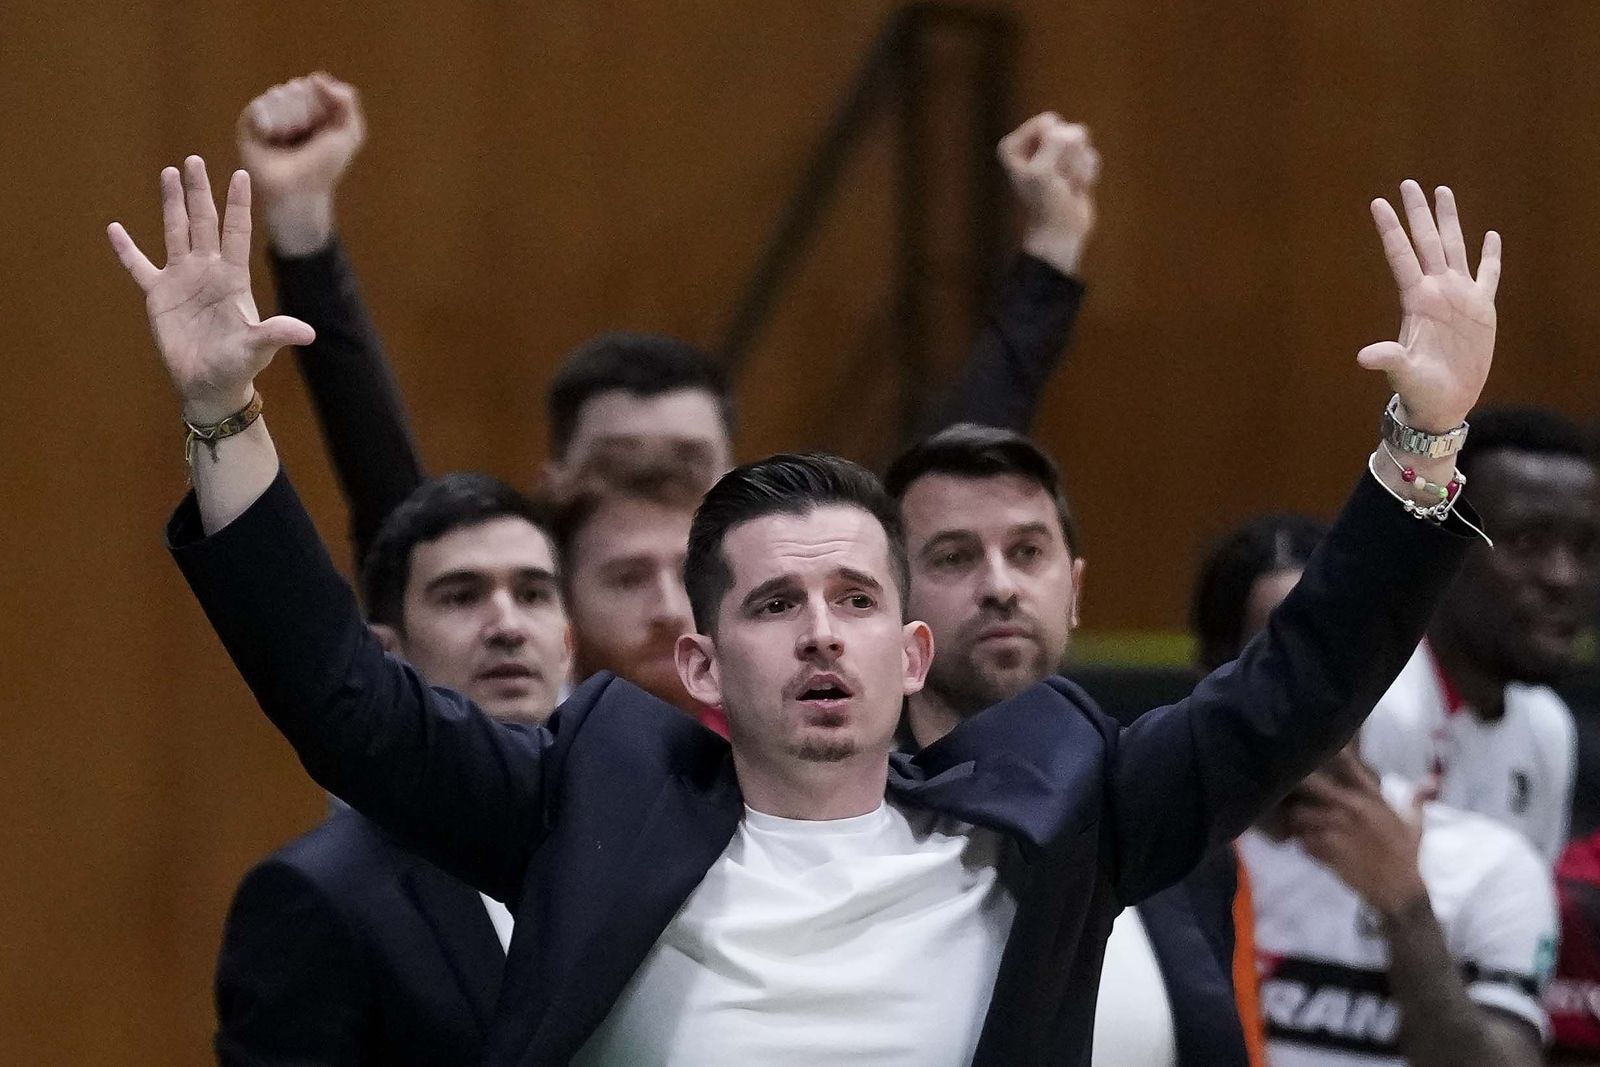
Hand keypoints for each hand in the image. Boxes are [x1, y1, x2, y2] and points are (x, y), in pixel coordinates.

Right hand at [108, 157, 313, 421]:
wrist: (210, 385)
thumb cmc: (239, 366)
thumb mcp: (258, 348)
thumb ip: (277, 334)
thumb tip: (307, 334)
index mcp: (233, 278)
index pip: (236, 232)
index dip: (238, 205)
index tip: (241, 174)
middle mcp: (208, 271)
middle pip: (203, 222)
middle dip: (199, 191)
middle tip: (194, 159)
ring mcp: (182, 280)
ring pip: (176, 232)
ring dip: (171, 204)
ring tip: (168, 174)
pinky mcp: (158, 296)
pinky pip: (139, 267)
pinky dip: (127, 250)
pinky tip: (115, 229)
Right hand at [236, 72, 364, 254]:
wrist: (298, 189)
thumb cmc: (324, 166)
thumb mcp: (349, 133)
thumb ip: (346, 100)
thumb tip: (316, 77)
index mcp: (312, 107)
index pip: (314, 85)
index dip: (321, 108)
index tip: (322, 130)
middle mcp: (289, 107)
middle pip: (296, 88)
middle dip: (305, 114)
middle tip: (304, 138)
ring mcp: (269, 113)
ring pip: (278, 95)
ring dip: (289, 120)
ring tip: (289, 140)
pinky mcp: (249, 123)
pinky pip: (259, 106)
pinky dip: (270, 124)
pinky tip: (272, 139)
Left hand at [997, 113, 1098, 274]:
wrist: (1060, 231)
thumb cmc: (1045, 204)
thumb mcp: (1042, 172)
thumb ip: (1056, 143)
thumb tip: (1076, 131)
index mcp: (1013, 146)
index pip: (1047, 123)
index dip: (1052, 147)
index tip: (1044, 172)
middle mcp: (1031, 145)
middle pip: (1066, 131)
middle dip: (1067, 159)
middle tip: (1056, 181)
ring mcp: (1053, 153)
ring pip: (1081, 142)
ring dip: (1076, 167)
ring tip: (1065, 185)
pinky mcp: (1072, 162)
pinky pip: (1090, 155)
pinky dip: (1086, 174)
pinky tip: (1075, 187)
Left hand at [1286, 750, 1431, 916]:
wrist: (1400, 891)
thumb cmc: (1408, 855)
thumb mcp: (1415, 824)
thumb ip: (1417, 799)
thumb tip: (1432, 780)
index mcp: (1372, 799)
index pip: (1349, 766)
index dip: (1332, 754)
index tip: (1319, 749)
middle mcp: (1351, 809)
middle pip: (1312, 784)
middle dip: (1299, 783)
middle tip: (1291, 787)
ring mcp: (1335, 830)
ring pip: (1300, 814)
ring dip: (1296, 818)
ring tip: (1297, 822)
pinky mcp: (1325, 851)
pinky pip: (1301, 840)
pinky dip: (1300, 841)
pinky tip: (1304, 843)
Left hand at [1359, 181, 1499, 432]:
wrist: (1444, 403)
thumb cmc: (1419, 390)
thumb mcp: (1404, 374)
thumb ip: (1389, 360)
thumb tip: (1365, 357)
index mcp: (1417, 301)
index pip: (1401, 256)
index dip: (1391, 229)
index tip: (1378, 202)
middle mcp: (1437, 292)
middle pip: (1427, 242)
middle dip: (1418, 213)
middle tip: (1409, 183)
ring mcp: (1459, 297)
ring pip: (1455, 248)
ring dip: (1449, 221)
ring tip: (1443, 191)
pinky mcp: (1482, 310)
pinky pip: (1488, 276)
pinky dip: (1491, 256)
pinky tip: (1491, 235)